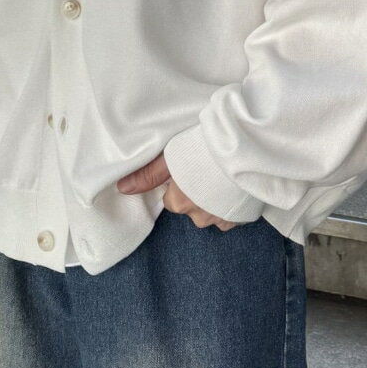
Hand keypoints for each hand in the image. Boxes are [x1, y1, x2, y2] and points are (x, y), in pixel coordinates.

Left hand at [117, 151, 237, 231]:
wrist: (244, 148)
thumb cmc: (205, 148)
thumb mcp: (171, 156)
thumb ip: (148, 175)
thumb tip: (122, 189)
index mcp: (180, 202)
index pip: (172, 200)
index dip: (180, 183)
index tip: (189, 167)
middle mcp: (199, 217)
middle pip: (192, 207)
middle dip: (197, 193)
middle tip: (206, 169)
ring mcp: (222, 219)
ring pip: (211, 212)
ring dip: (214, 199)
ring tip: (222, 176)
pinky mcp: (241, 217)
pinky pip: (230, 215)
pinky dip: (230, 203)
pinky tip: (234, 185)